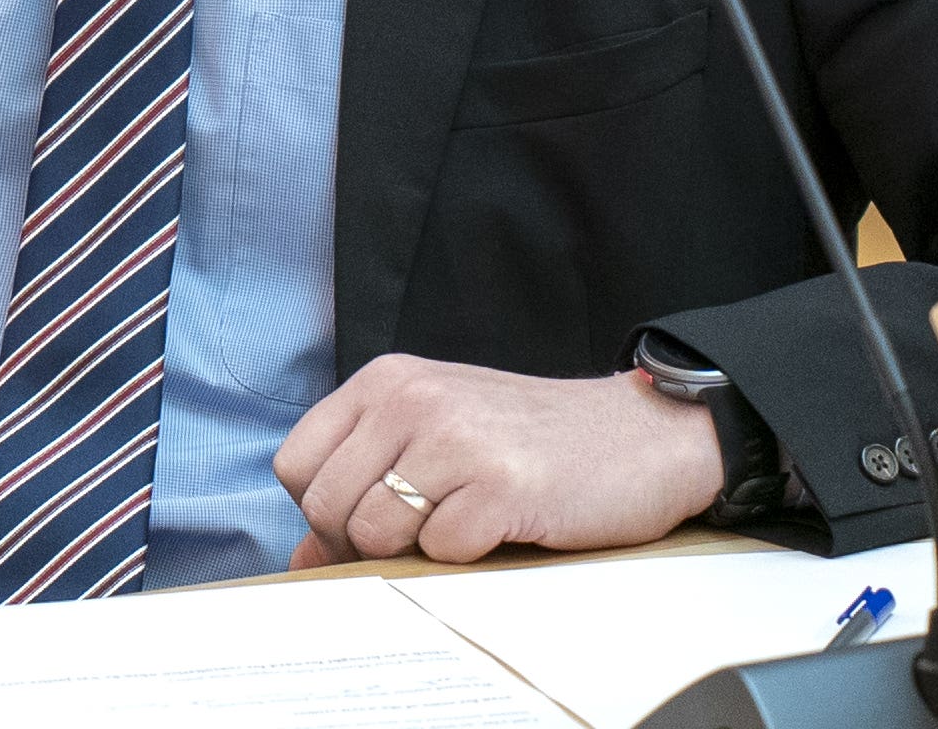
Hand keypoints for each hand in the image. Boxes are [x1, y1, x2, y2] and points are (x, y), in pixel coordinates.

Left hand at [272, 356, 723, 569]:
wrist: (641, 435)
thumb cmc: (532, 441)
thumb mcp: (436, 438)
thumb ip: (364, 482)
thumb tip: (302, 556)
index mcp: (388, 379)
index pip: (296, 462)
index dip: (322, 508)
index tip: (370, 517)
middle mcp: (413, 398)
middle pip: (326, 506)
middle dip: (362, 543)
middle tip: (424, 533)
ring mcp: (456, 437)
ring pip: (373, 533)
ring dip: (415, 550)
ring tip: (465, 523)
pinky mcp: (501, 484)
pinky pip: (439, 552)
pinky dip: (466, 556)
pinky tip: (502, 525)